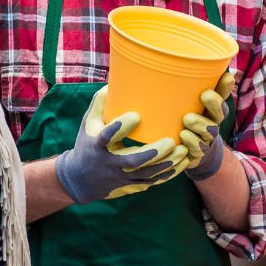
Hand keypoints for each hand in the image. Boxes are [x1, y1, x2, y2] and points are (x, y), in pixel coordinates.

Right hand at [54, 87, 189, 203]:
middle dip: (153, 153)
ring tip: (183, 151)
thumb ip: (100, 103)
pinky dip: (168, 174)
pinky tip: (182, 163)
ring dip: (166, 164)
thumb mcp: (88, 123)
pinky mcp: (130, 183)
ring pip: (146, 174)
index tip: (136, 116)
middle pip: (133, 161)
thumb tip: (112, 82)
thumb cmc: (88, 144)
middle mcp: (110, 162)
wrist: (81, 179)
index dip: (120, 127)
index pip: (107, 136)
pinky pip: (151, 181)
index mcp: (97, 145)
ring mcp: (121, 176)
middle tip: (171, 141)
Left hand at [181, 71, 234, 180]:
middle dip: (214, 103)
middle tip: (204, 95)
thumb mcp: (186, 105)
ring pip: (209, 131)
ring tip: (187, 119)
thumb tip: (180, 60)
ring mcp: (207, 139)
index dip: (224, 87)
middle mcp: (213, 122)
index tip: (225, 76)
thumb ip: (187, 89)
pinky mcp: (198, 154)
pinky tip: (183, 136)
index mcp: (212, 108)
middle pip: (220, 112)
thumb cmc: (187, 121)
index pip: (222, 95)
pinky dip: (191, 142)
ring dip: (200, 123)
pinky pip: (198, 149)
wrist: (191, 153)